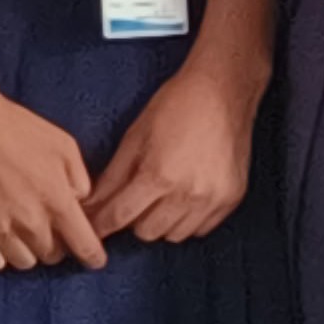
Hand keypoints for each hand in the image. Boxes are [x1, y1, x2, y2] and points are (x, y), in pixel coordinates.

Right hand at [0, 77, 108, 275]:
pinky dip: (0, 256)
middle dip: (57, 245)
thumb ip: (80, 179)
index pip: (85, 246)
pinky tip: (0, 238)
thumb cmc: (16, 128)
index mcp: (57, 201)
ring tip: (23, 232)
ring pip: (25, 262)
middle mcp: (30, 223)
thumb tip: (82, 202)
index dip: (93, 256)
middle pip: (53, 256)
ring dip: (29, 250)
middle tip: (49, 228)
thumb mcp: (64, 144)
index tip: (94, 259)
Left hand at [88, 54, 256, 247]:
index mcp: (160, 175)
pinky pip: (201, 229)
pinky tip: (184, 196)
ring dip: (162, 221)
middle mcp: (188, 194)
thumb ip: (113, 176)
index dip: (102, 225)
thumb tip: (91, 204)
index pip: (120, 217)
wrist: (224, 89)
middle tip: (134, 199)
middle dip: (134, 219)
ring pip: (174, 235)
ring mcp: (213, 199)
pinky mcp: (231, 199)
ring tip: (162, 195)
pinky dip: (188, 219)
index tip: (94, 229)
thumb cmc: (177, 105)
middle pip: (147, 232)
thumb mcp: (135, 136)